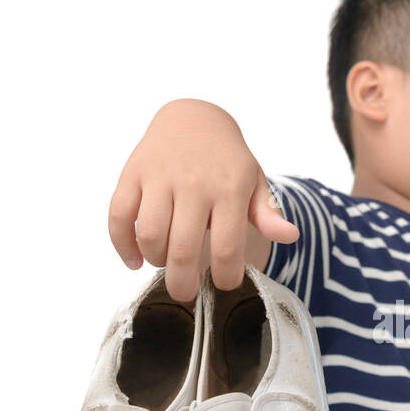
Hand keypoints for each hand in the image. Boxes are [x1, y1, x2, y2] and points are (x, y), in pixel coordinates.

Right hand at [107, 99, 298, 301]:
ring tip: (165, 263)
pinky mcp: (132, 174)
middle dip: (183, 284)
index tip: (224, 284)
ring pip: (150, 235)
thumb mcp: (253, 181)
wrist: (193, 116)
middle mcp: (194, 183)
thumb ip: (268, 213)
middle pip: (183, 249)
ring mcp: (160, 177)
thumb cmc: (227, 160)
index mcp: (229, 189)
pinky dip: (122, 244)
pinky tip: (134, 260)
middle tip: (186, 293)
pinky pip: (119, 215)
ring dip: (156, 260)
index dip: (225, 277)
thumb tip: (290, 236)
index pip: (227, 249)